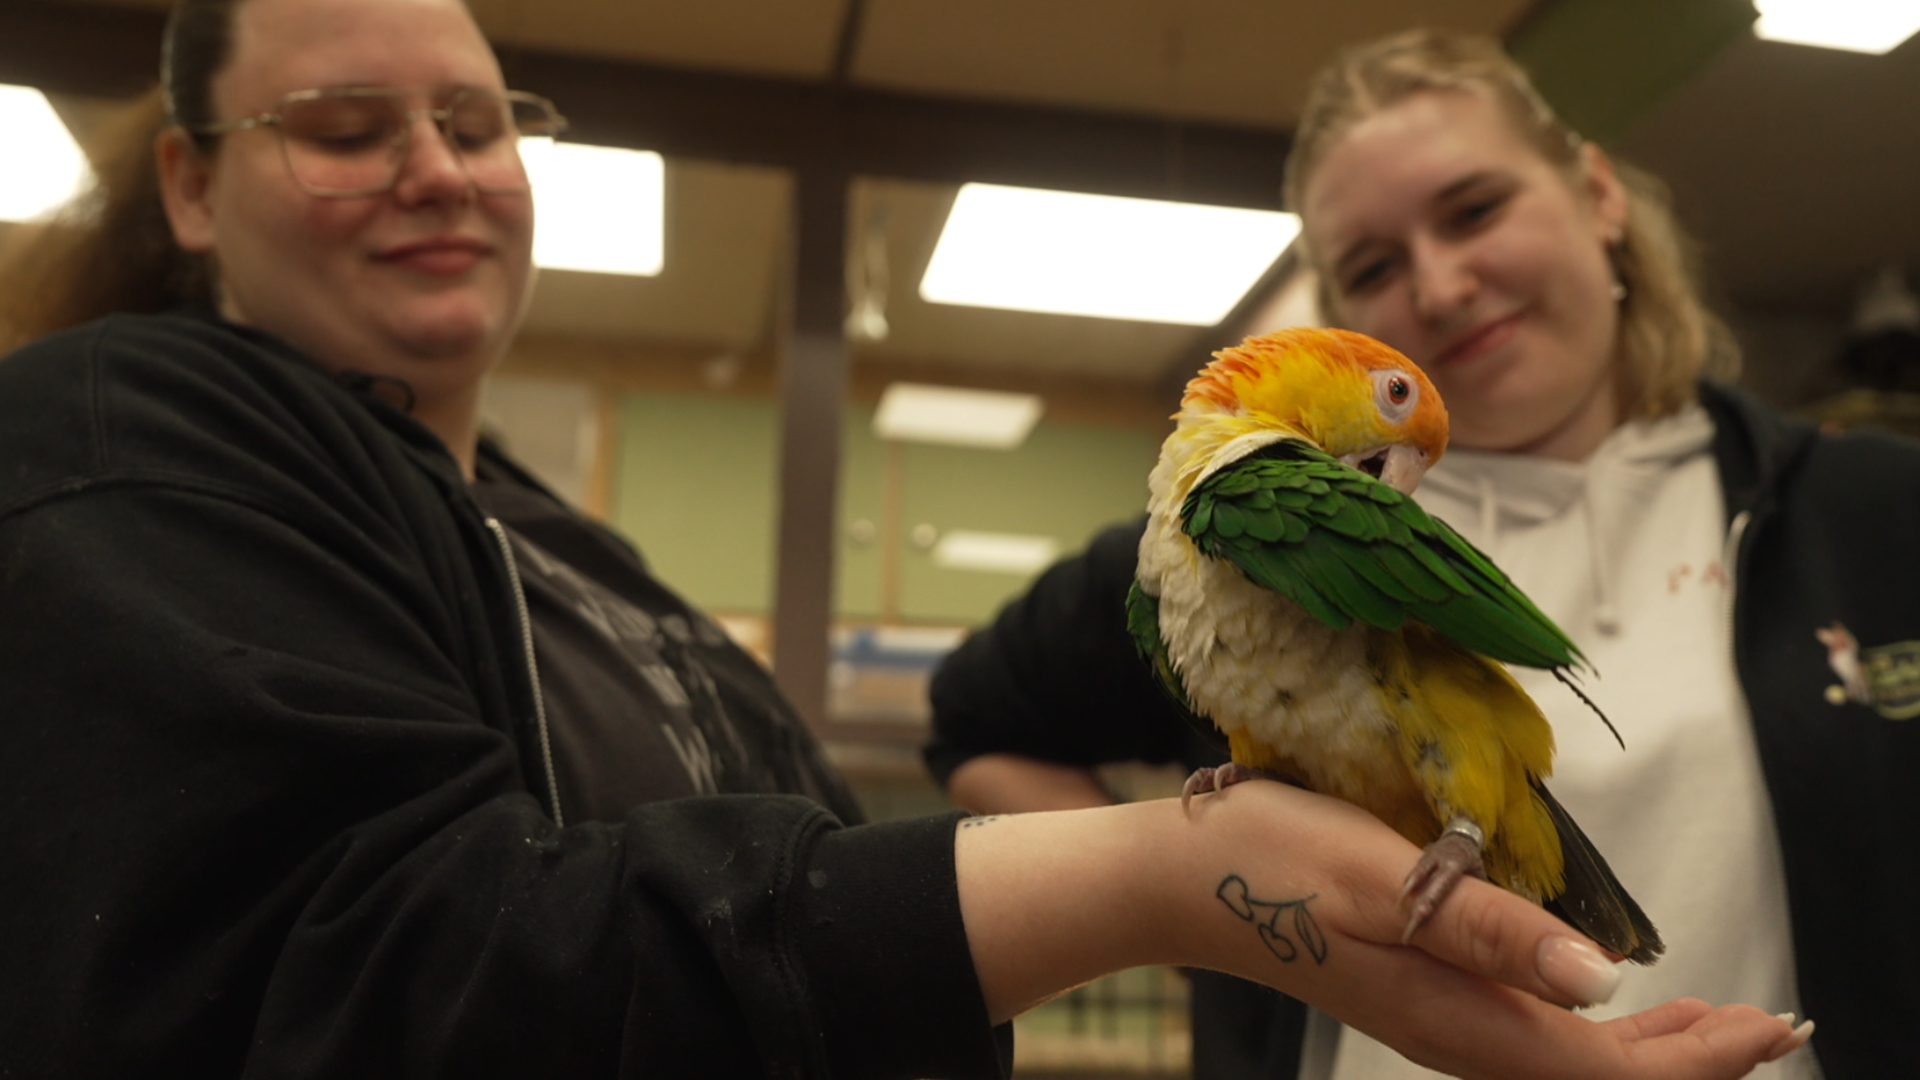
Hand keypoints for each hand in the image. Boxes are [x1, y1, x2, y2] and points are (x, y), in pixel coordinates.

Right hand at [955, 780, 1810, 1079]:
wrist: (1176, 879)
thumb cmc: (1272, 860)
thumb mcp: (1384, 878)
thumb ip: (1490, 929)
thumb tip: (1599, 979)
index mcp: (1457, 1014)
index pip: (1606, 1067)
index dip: (1697, 1054)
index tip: (1769, 1024)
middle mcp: (1454, 1032)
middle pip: (1593, 1076)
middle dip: (1688, 1058)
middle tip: (1769, 1024)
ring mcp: (1432, 1017)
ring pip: (1564, 1058)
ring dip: (1646, 1047)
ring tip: (1709, 1023)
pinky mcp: (1416, 992)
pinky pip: (1527, 1032)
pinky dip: (1588, 1025)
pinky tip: (1600, 997)